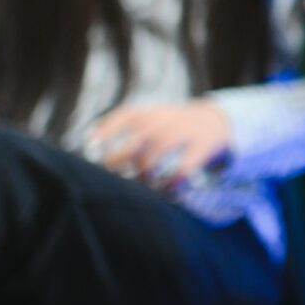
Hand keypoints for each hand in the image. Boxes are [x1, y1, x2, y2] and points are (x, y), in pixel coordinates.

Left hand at [87, 100, 233, 191]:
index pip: (124, 116)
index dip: (105, 131)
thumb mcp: (149, 119)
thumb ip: (122, 129)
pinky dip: (172, 183)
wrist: (215, 121)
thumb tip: (89, 151)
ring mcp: (185, 132)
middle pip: (139, 136)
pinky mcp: (202, 148)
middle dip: (122, 156)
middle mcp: (165, 119)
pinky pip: (183, 168)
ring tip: (145, 183)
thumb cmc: (169, 126)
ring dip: (146, 172)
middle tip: (115, 173)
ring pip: (158, 151)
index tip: (90, 148)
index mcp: (149, 112)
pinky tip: (167, 192)